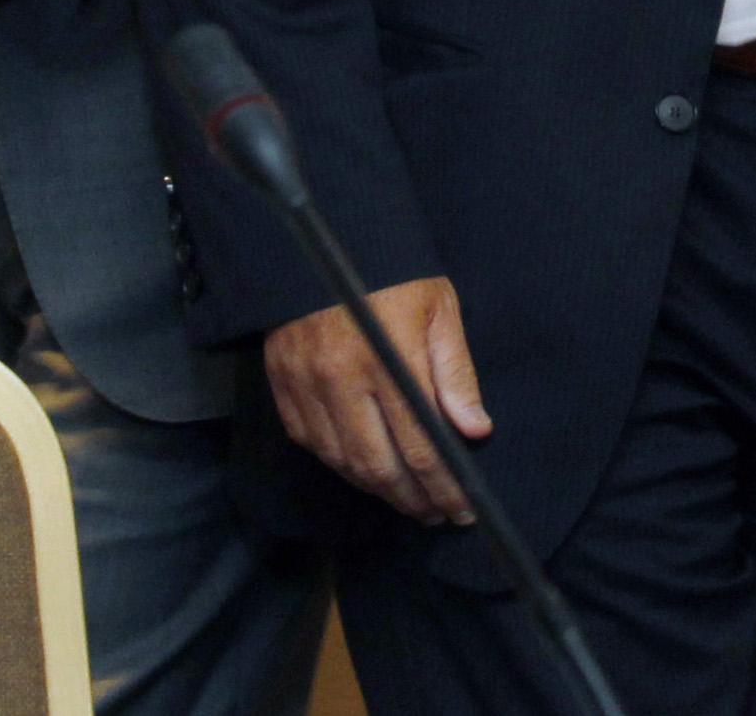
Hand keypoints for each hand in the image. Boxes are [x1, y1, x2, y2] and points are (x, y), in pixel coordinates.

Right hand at [265, 277, 490, 523]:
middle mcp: (342, 379)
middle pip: (379, 465)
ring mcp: (306, 384)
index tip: (462, 509)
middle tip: (437, 513)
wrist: (325, 242)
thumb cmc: (394, 274)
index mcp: (388, 359)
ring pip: (343, 462)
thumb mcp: (439, 309)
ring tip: (408, 499)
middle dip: (413, 499)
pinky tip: (365, 470)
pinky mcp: (282, 385)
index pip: (421, 445)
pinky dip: (340, 465)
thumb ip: (455, 372)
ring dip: (378, 489)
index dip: (443, 486)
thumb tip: (474, 430)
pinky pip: (311, 443)